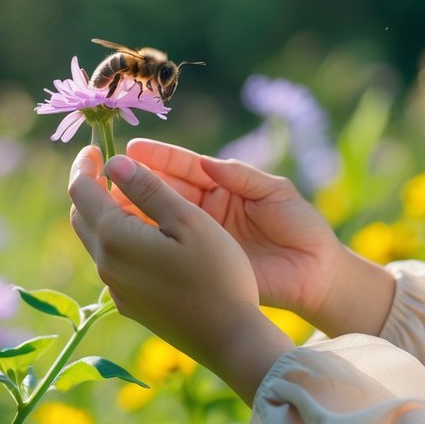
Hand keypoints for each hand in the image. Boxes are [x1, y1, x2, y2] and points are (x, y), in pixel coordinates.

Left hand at [68, 146, 292, 402]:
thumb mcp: (188, 220)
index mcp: (115, 238)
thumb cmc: (217, 273)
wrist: (229, 338)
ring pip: (96, 241)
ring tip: (129, 197)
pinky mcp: (131, 305)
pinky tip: (144, 235)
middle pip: (81, 216)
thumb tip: (115, 163)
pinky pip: (112, 262)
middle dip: (90, 188)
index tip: (96, 148)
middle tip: (108, 168)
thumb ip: (148, 188)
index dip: (86, 164)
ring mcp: (116, 289)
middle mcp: (106, 265)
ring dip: (104, 214)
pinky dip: (117, 239)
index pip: (81, 190)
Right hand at [124, 139, 395, 337]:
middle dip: (135, 182)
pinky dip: (146, 245)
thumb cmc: (302, 227)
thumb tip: (204, 161)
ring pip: (159, 221)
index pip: (184, 167)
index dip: (158, 158)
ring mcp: (201, 237)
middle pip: (164, 191)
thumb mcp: (275, 194)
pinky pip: (168, 252)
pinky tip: (125, 239)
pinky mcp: (202, 264)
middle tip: (106, 175)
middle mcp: (205, 209)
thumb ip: (241, 177)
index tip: (131, 150)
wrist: (318, 274)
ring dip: (132, 212)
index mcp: (222, 186)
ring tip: (106, 203)